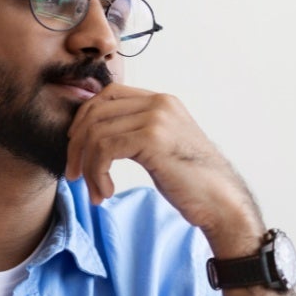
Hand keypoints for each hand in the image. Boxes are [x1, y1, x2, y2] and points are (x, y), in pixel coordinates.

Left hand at [63, 85, 261, 250]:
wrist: (221, 201)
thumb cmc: (192, 182)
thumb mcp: (162, 147)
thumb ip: (136, 131)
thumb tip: (94, 134)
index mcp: (161, 101)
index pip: (107, 95)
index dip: (84, 120)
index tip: (77, 150)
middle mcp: (158, 103)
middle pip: (95, 111)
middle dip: (77, 146)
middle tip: (75, 175)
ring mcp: (156, 118)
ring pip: (96, 133)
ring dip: (87, 168)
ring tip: (95, 192)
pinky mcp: (152, 139)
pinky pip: (104, 150)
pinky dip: (97, 174)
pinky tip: (106, 192)